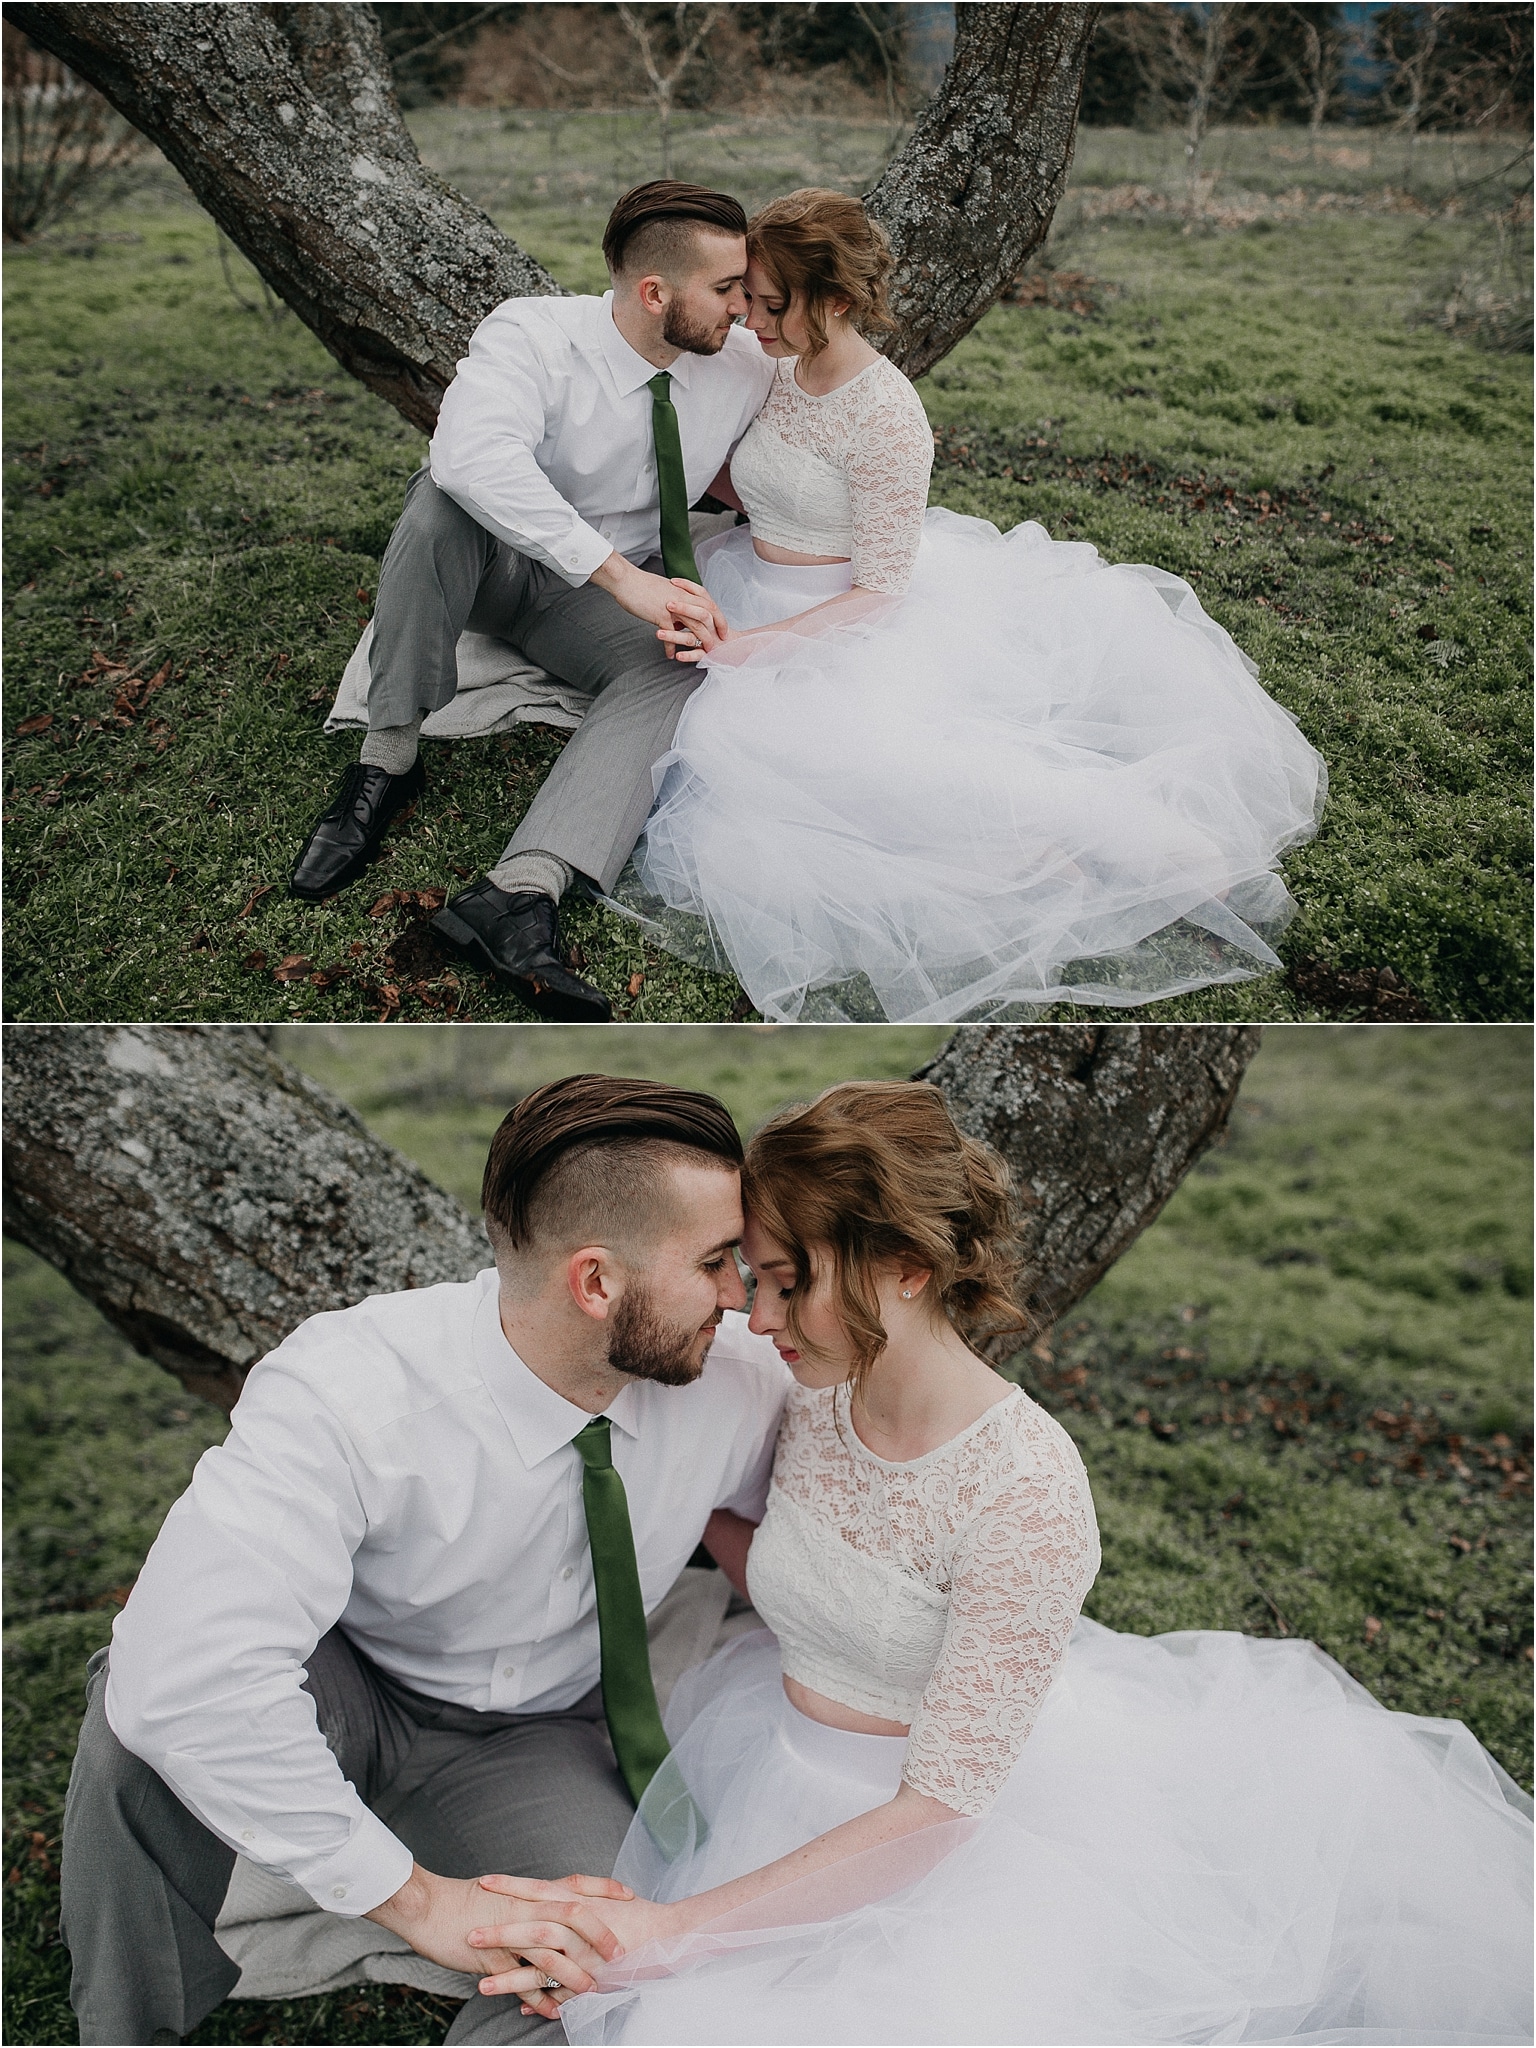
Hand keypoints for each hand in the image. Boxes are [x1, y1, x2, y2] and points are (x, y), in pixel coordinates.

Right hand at [367, 1863, 630, 2007]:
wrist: (428, 1906)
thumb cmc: (465, 1901)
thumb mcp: (504, 1895)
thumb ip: (530, 1901)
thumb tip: (550, 1905)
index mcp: (531, 1891)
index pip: (576, 1885)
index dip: (604, 1889)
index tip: (629, 1895)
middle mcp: (526, 1908)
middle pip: (574, 1916)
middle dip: (601, 1935)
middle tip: (620, 1954)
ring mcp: (510, 1933)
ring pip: (552, 1953)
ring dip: (574, 1975)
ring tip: (593, 1992)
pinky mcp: (493, 1958)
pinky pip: (522, 1982)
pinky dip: (540, 1999)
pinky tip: (551, 2014)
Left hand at [474, 1885, 681, 2021]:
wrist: (670, 1936)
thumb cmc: (638, 1914)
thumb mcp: (606, 1895)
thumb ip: (578, 1891)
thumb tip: (548, 1888)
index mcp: (581, 1902)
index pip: (541, 1890)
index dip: (512, 1886)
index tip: (484, 1881)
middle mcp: (581, 1929)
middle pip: (535, 1927)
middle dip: (501, 1932)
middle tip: (471, 1934)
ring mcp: (586, 1957)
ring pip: (542, 1966)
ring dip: (510, 1976)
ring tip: (481, 1985)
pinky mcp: (593, 1982)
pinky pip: (560, 1994)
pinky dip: (538, 2001)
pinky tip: (516, 2007)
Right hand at [590, 551, 725, 650]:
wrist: (626, 580)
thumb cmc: (642, 585)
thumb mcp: (664, 592)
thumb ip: (675, 605)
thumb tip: (678, 620)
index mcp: (684, 592)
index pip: (709, 603)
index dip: (718, 616)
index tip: (722, 628)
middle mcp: (682, 599)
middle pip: (708, 614)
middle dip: (717, 630)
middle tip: (719, 643)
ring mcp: (673, 607)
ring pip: (694, 625)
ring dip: (701, 640)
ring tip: (704, 652)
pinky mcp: (660, 615)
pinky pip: (670, 635)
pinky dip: (671, 647)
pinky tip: (671, 656)